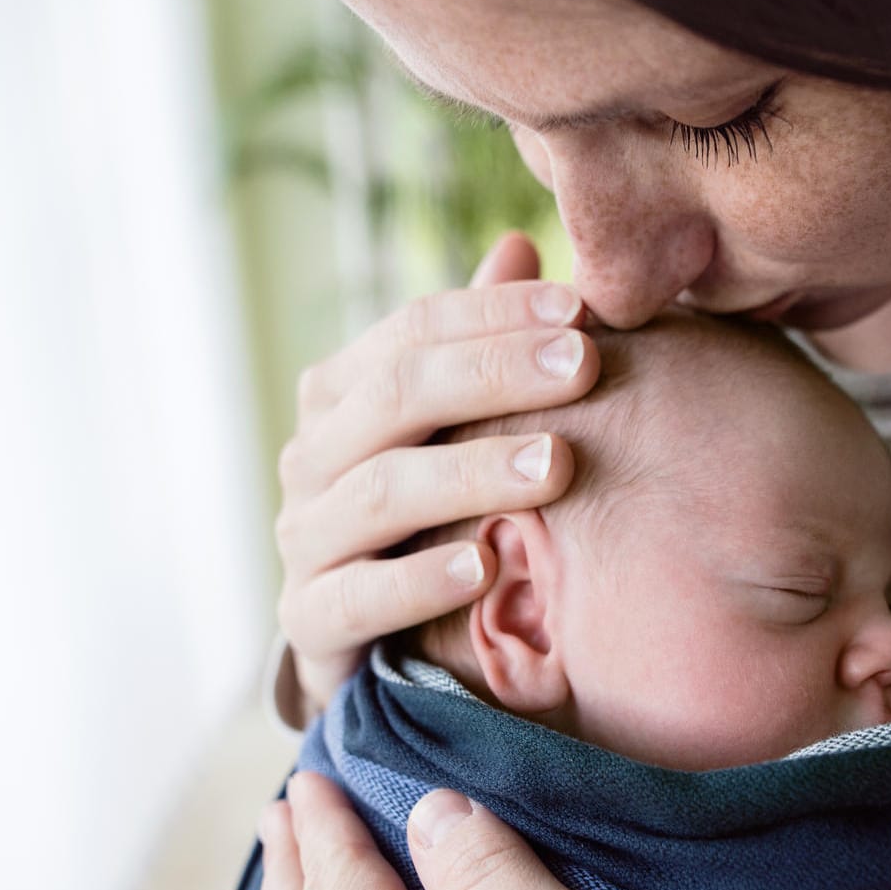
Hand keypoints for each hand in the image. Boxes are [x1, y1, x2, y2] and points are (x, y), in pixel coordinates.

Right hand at [272, 233, 598, 723]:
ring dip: (472, 473)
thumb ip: (481, 346)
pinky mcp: (309, 623)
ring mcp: (304, 539)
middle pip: (396, 395)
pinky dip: (420, 581)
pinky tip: (486, 569)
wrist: (371, 646)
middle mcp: (311, 456)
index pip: (415, 329)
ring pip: (381, 492)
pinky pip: (358, 597)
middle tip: (585, 366)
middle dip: (495, 374)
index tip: (584, 310)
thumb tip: (517, 244)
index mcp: (343, 393)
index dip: (497, 313)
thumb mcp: (456, 428)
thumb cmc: (431, 515)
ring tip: (557, 466)